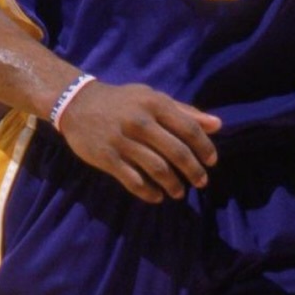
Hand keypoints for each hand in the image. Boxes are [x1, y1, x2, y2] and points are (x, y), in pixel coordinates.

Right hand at [58, 80, 220, 204]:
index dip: (204, 148)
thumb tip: (218, 125)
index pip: (189, 129)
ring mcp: (122, 141)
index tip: (211, 162)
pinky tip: (157, 196)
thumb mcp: (152, 98)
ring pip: (157, 169)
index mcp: (155, 104)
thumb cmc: (122, 102)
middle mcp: (140, 122)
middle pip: (176, 152)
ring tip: (179, 192)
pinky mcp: (106, 157)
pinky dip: (148, 192)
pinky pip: (133, 180)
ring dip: (173, 185)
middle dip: (193, 171)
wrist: (77, 103)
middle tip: (201, 182)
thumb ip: (185, 112)